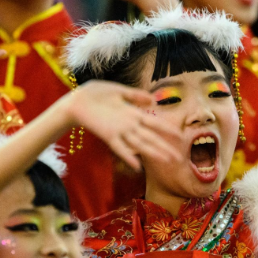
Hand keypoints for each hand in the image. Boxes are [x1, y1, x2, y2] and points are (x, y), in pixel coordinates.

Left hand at [62, 80, 180, 169]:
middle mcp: (129, 125)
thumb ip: (135, 95)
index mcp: (133, 113)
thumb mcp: (118, 91)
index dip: (168, 130)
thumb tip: (153, 100)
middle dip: (165, 148)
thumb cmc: (96, 94)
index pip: (155, 123)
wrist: (76, 101)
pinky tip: (138, 166)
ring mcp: (120, 131)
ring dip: (153, 153)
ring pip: (140, 144)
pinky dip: (128, 157)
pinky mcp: (108, 135)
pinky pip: (120, 148)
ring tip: (166, 162)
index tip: (181, 136)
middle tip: (178, 159)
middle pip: (151, 138)